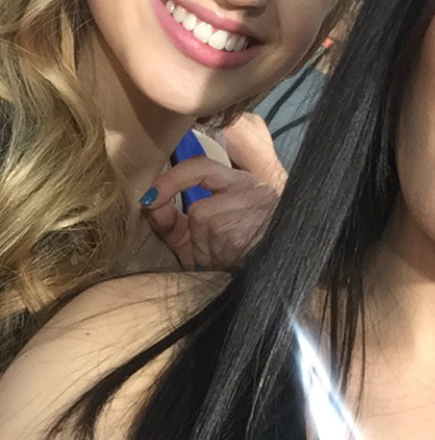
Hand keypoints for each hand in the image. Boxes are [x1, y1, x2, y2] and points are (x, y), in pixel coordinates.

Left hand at [144, 117, 286, 269]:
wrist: (281, 272)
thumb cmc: (241, 256)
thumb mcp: (203, 236)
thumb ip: (174, 221)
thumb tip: (149, 205)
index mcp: (242, 183)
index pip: (200, 167)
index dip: (171, 181)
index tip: (150, 198)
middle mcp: (252, 189)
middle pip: (200, 211)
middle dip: (198, 239)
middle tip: (216, 253)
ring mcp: (254, 208)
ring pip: (206, 228)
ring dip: (208, 253)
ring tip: (230, 259)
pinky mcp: (249, 230)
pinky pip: (213, 245)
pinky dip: (215, 260)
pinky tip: (233, 263)